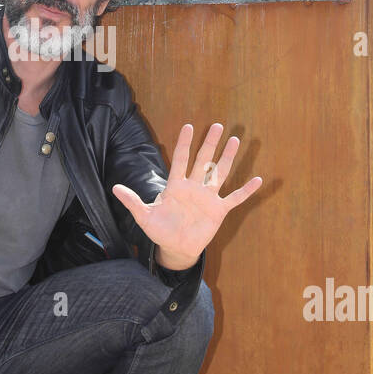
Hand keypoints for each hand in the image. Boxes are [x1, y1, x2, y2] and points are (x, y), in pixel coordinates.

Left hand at [112, 123, 261, 260]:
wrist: (175, 248)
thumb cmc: (160, 230)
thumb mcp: (144, 216)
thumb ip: (132, 201)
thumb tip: (114, 188)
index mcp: (176, 185)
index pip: (180, 159)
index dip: (184, 143)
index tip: (188, 127)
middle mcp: (193, 187)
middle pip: (203, 160)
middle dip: (209, 143)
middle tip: (217, 125)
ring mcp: (207, 198)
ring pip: (219, 173)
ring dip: (227, 158)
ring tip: (235, 140)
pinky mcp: (218, 211)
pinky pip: (234, 199)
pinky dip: (245, 191)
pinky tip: (257, 180)